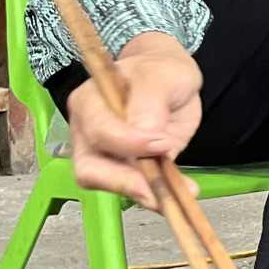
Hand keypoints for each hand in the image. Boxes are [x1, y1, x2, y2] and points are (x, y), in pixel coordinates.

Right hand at [66, 32, 201, 208]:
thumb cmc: (159, 71)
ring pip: (109, 185)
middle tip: (158, 191)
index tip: (161, 143)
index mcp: (89, 101)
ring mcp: (103, 154)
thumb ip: (149, 101)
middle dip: (124, 182)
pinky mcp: (125, 168)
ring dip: (142, 194)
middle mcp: (87, 132)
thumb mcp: (161, 75)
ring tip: (174, 198)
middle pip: (90, 168)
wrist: (170, 78)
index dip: (128, 143)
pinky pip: (135, 188)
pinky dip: (157, 195)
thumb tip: (145, 134)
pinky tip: (181, 193)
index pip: (99, 131)